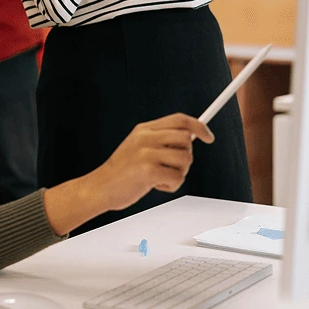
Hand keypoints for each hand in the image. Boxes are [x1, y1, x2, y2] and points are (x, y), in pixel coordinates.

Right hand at [42, 114, 212, 235]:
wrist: (100, 188)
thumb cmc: (121, 172)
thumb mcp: (138, 147)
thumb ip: (161, 140)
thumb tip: (191, 137)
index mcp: (144, 129)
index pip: (179, 120)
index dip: (198, 127)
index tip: (208, 137)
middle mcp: (146, 138)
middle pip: (186, 139)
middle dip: (186, 156)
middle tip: (172, 166)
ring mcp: (146, 153)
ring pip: (185, 160)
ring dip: (178, 174)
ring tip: (159, 177)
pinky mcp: (148, 171)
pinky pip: (177, 178)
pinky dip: (171, 185)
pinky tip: (155, 185)